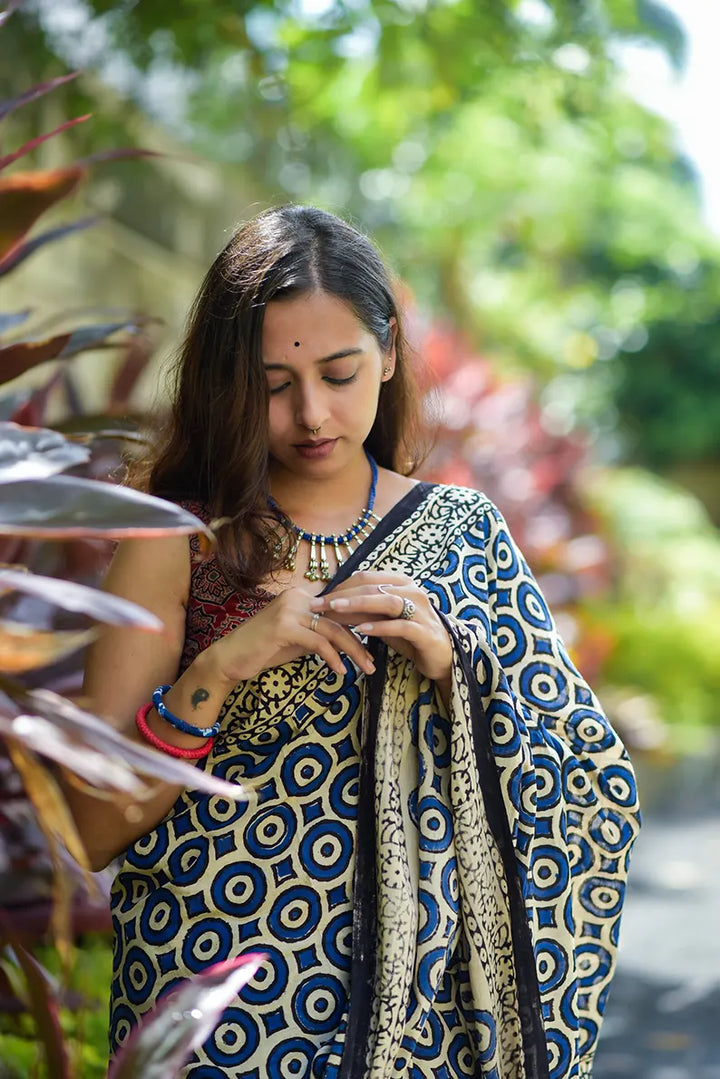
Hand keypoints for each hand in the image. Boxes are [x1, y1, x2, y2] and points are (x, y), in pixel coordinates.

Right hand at [209, 586, 375, 684]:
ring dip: (353, 652)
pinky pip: (318, 642)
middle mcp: (297, 597)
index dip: (358, 627)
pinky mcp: (284, 626)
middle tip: (373, 663)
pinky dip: (332, 658)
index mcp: (301, 596)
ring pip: (332, 630)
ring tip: (365, 668)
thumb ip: (319, 634)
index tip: (373, 646)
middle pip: (339, 619)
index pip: (338, 611)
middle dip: (360, 642)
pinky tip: (340, 671)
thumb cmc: (263, 650)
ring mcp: (289, 610)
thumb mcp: (297, 639)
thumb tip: (348, 640)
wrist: (230, 658)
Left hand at [310, 571, 452, 683]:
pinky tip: (361, 630)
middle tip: (317, 605)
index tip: (318, 598)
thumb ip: (364, 610)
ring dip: (357, 604)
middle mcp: (412, 591)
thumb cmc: (409, 635)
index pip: (365, 577)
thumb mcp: (384, 620)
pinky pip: (400, 626)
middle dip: (341, 595)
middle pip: (372, 586)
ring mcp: (421, 611)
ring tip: (334, 610)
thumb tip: (332, 605)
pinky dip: (379, 627)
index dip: (340, 586)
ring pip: (386, 601)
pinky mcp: (425, 632)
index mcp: (401, 583)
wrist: (442, 656)